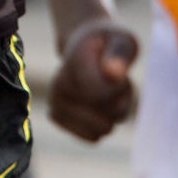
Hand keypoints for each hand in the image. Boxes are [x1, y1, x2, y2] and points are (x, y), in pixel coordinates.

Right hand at [50, 18, 137, 140]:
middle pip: (105, 117)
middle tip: (114, 80)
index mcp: (74, 62)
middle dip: (119, 103)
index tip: (117, 72)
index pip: (102, 96)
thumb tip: (112, 75)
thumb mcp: (123, 40)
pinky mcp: (56, 117)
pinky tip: (98, 104)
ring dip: (113, 114)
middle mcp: (58, 84)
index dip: (120, 88)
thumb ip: (121, 54)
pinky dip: (102, 124)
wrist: (84, 45)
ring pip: (101, 129)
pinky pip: (93, 137)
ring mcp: (55, 102)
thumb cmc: (108, 43)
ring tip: (107, 90)